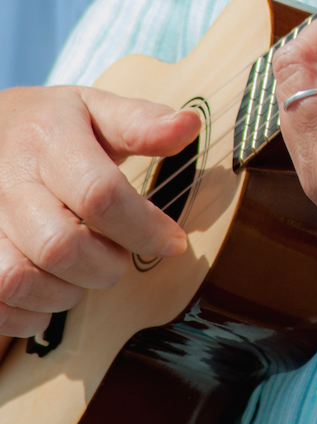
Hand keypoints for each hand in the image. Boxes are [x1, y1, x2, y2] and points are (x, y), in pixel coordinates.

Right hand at [0, 86, 199, 336]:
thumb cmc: (52, 128)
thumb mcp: (97, 111)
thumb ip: (143, 122)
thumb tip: (191, 124)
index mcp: (47, 139)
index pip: (99, 195)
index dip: (145, 229)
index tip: (173, 242)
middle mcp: (6, 180)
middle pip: (61, 246)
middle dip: (108, 265)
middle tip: (120, 254)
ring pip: (21, 280)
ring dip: (68, 291)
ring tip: (86, 269)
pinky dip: (30, 312)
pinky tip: (53, 288)